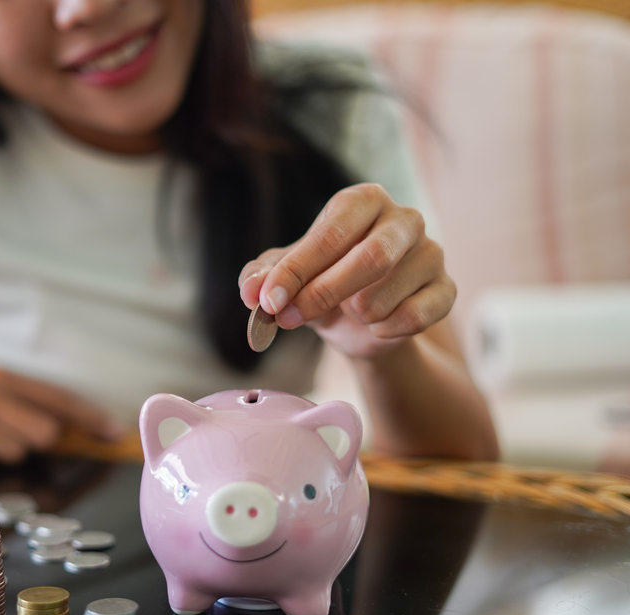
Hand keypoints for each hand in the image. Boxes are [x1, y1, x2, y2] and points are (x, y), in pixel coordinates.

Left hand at [238, 184, 454, 358]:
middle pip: (371, 259)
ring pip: (387, 296)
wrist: (362, 323)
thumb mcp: (285, 278)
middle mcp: (404, 218)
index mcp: (361, 201)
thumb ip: (262, 278)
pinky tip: (377, 326)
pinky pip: (416, 318)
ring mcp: (432, 252)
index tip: (269, 301)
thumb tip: (251, 291)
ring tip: (348, 312)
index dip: (296, 271)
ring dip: (354, 316)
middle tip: (289, 318)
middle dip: (322, 296)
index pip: (330, 234)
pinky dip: (385, 331)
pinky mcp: (446, 288)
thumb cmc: (321, 282)